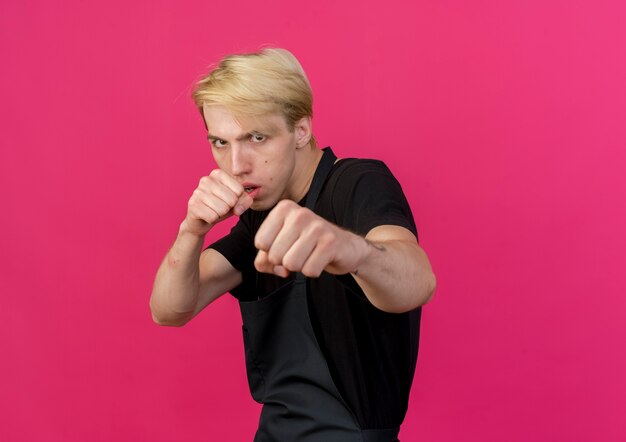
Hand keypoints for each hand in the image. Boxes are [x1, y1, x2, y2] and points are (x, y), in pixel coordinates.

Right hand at [182, 169, 252, 236]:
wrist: (200, 220)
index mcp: (218, 174)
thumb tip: (238, 209)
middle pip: (232, 200)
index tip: (228, 200)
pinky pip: (212, 217)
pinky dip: (212, 219)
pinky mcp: (192, 204)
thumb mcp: (236, 202)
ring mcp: (197, 191)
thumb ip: (245, 200)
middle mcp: (206, 179)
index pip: (239, 190)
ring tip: (213, 210)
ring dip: (220, 214)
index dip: (237, 200)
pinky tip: (206, 215)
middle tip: (220, 207)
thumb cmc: (220, 207)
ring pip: (223, 209)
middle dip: (229, 208)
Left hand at [253, 200, 367, 277]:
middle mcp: (300, 213)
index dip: (270, 253)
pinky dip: (313, 271)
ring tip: (309, 256)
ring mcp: (317, 226)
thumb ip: (264, 260)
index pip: (260, 242)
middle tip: (300, 253)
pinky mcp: (330, 242)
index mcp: (284, 209)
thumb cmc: (307, 245)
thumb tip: (277, 269)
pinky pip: (309, 270)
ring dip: (299, 267)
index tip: (285, 246)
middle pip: (274, 255)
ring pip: (290, 264)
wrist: (345, 247)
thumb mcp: (280, 247)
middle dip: (285, 262)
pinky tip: (320, 260)